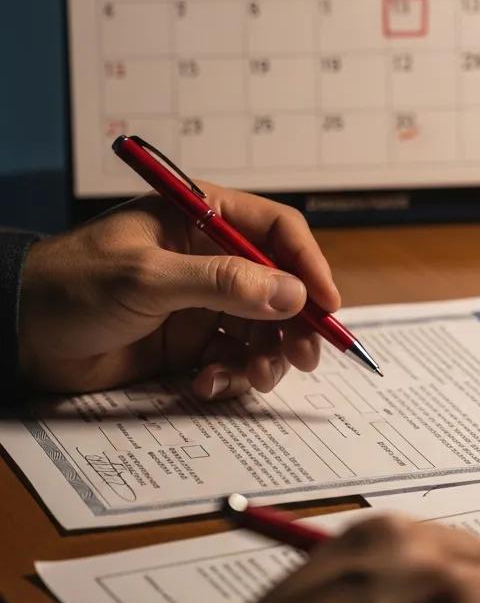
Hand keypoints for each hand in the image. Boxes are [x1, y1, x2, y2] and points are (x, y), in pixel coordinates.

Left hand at [18, 184, 340, 397]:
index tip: (327, 305)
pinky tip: (207, 383)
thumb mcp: (148, 278)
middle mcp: (211, 258)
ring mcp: (203, 303)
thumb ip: (223, 284)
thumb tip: (293, 294)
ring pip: (264, 329)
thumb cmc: (72, 286)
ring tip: (251, 378)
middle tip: (303, 357)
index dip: (308, 265)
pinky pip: (235, 358)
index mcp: (201, 219)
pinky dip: (232, 376)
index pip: (276, 232)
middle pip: (280, 287)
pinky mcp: (191, 342)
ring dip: (266, 357)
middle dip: (296, 324)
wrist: (19, 336)